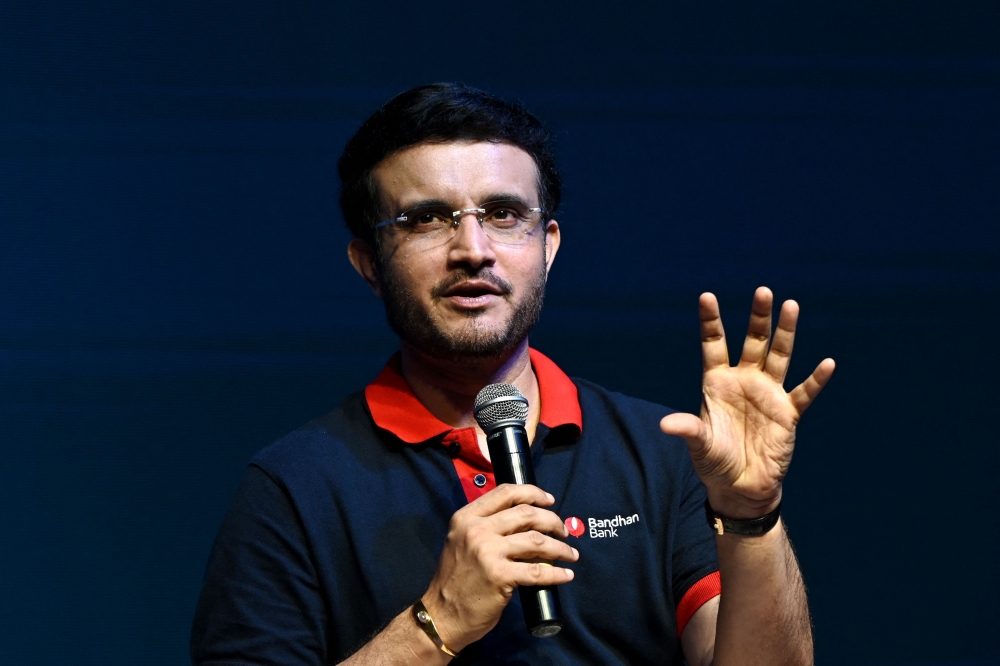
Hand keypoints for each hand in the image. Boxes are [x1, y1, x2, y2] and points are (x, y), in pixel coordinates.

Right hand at [422, 484, 577, 651]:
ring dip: (560, 548)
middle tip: (563, 532)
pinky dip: (557, 573)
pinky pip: (537, 571)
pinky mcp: (499, 576)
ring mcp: (488, 552)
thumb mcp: (462, 542)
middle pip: (526, 514)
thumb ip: (486, 527)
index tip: (550, 500)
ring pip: (536, 541)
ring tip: (570, 554)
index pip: (505, 493)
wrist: (441, 615)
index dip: (533, 493)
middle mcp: (476, 530)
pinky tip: (566, 575)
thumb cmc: (455, 580)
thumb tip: (526, 521)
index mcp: (466, 517)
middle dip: (552, 521)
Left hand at [660, 287, 834, 518]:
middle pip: (752, 342)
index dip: (711, 321)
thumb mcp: (699, 445)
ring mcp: (768, 395)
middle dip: (758, 318)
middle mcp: (744, 381)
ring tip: (791, 306)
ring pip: (779, 356)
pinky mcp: (788, 414)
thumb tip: (666, 425)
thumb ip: (688, 430)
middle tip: (763, 291)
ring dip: (785, 333)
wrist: (741, 486)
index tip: (707, 296)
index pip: (714, 344)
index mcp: (717, 383)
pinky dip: (816, 380)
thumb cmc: (715, 462)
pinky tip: (827, 364)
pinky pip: (804, 393)